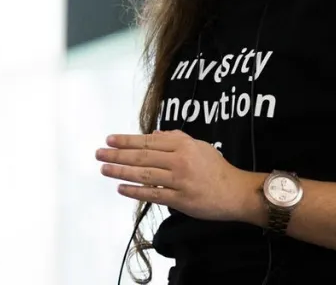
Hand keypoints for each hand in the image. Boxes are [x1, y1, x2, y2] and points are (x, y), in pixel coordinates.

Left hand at [97, 131, 256, 222]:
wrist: (236, 192)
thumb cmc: (217, 169)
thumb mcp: (200, 147)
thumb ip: (177, 139)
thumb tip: (155, 135)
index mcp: (185, 145)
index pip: (149, 142)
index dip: (127, 140)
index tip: (110, 139)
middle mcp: (181, 160)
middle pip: (143, 157)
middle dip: (118, 155)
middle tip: (99, 153)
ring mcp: (180, 180)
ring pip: (144, 175)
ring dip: (121, 171)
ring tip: (104, 169)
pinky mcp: (180, 199)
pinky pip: (153, 194)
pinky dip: (135, 192)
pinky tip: (121, 188)